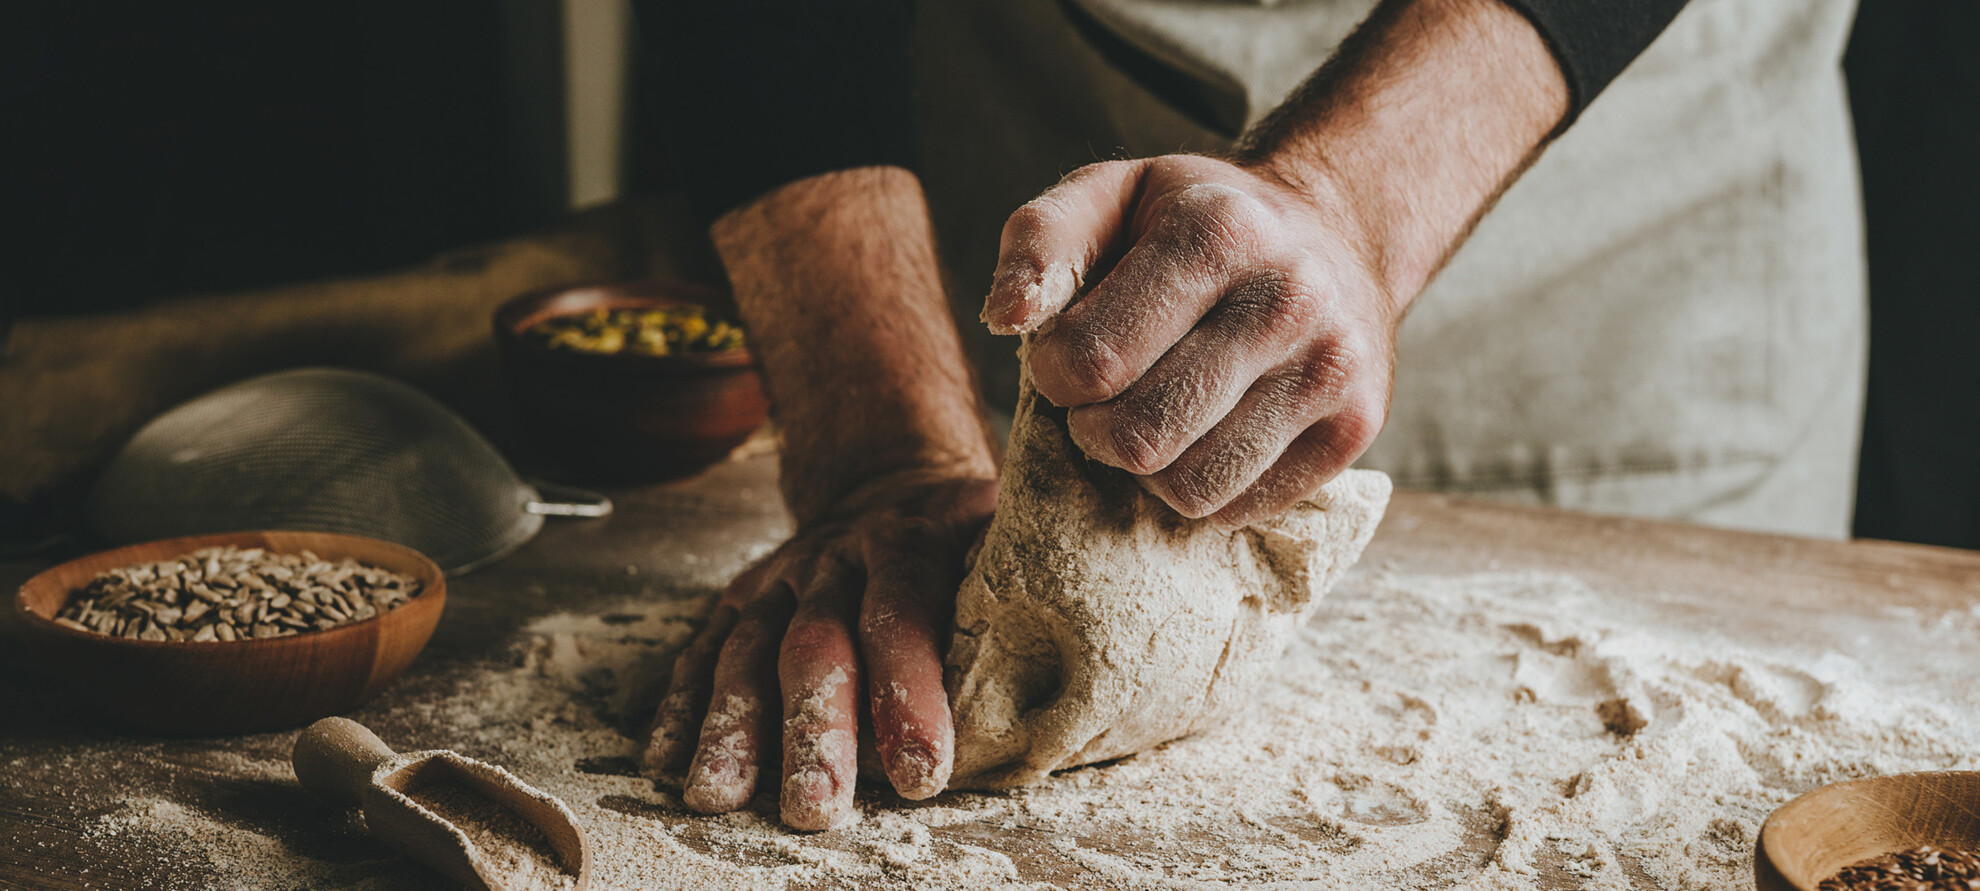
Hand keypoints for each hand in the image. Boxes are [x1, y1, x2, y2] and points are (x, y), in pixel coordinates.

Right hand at [642, 470, 995, 829]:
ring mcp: (781, 579)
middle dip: (814, 730)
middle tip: (815, 809)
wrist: (894, 479)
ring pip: (746, 652)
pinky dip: (680, 705)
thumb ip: (1030, 596)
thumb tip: (1072, 681)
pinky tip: (664, 759)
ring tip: (720, 797)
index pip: (905, 616)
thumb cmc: (971, 538)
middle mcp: (836, 558)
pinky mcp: (740, 601)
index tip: (921, 771)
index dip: (910, 693)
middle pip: (815, 644)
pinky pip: (702, 652)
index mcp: (912, 543)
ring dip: (731, 728)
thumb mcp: (1011, 535)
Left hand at [983, 154, 1399, 526]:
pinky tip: (1207, 433)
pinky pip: (1239, 508)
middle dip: (1094, 431)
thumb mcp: (1110, 194)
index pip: (1094, 359)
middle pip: (1140, 437)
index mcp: (1218, 231)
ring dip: (1146, 468)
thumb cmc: (1196, 222)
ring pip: (1190, 487)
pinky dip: (1202, 486)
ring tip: (1154, 413)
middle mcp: (1289, 297)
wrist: (1336, 233)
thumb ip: (1041, 242)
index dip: (1054, 375)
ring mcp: (1332, 368)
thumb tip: (1005, 318)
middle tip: (1101, 400)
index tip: (1066, 359)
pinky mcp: (1356, 427)